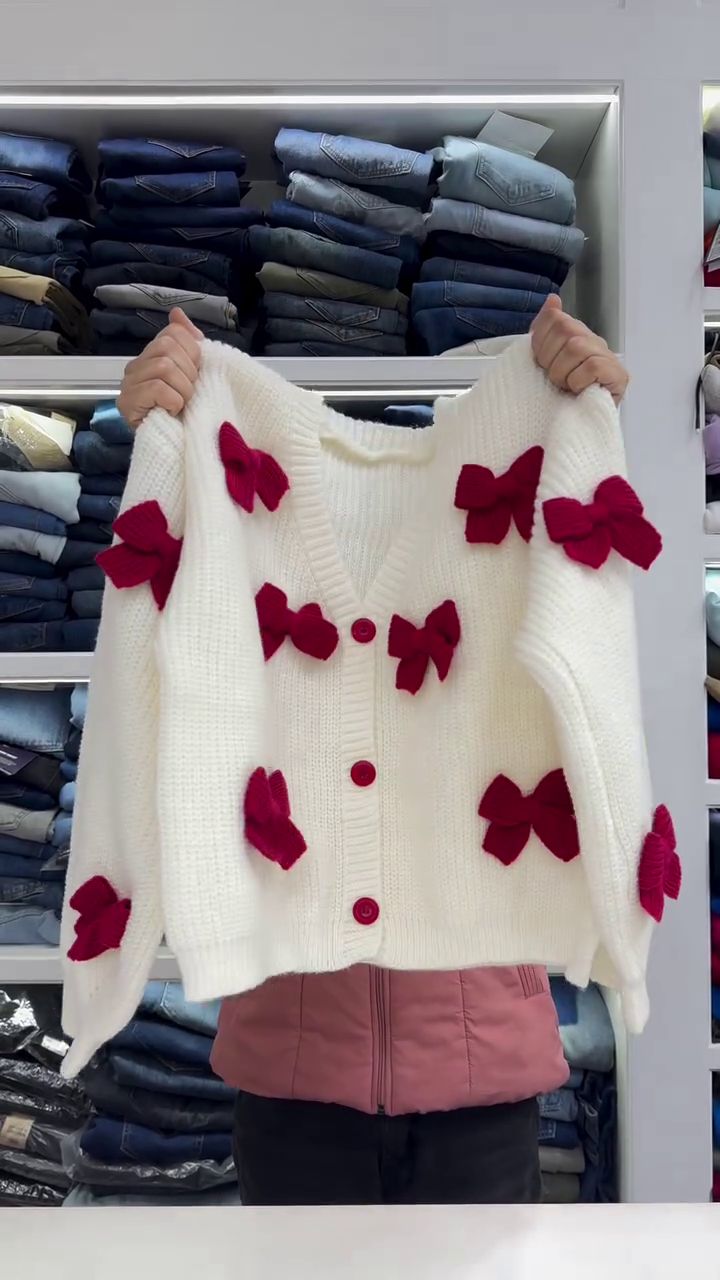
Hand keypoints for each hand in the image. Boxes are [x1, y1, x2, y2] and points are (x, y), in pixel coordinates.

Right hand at [117, 308, 202, 429]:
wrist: (177, 447)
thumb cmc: (185, 411)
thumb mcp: (191, 373)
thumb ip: (186, 341)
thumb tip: (177, 312)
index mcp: (151, 355)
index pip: (173, 333)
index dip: (192, 353)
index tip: (195, 374)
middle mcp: (136, 366)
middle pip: (168, 347)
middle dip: (189, 373)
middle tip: (188, 394)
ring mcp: (128, 385)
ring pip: (164, 367)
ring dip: (183, 390)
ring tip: (181, 405)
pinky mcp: (127, 403)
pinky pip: (158, 388)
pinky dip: (174, 402)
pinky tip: (172, 412)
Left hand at [530, 295, 628, 404]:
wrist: (574, 426)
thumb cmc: (559, 395)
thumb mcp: (544, 361)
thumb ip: (545, 329)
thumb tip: (553, 299)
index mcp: (574, 333)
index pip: (553, 318)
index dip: (540, 342)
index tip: (540, 363)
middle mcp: (593, 340)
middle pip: (565, 329)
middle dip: (550, 360)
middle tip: (553, 379)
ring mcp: (607, 357)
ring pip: (577, 347)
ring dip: (563, 373)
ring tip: (565, 387)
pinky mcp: (618, 376)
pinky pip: (592, 366)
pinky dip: (578, 381)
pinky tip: (579, 391)